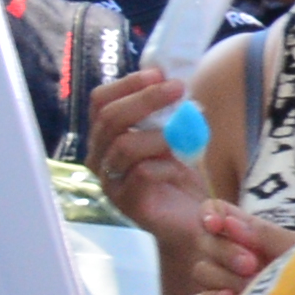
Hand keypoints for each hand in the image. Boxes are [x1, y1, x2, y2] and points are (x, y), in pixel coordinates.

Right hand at [90, 91, 195, 237]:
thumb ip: (167, 115)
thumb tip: (173, 82)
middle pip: (110, 118)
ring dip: (159, 134)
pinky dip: (165, 165)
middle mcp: (99, 158)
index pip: (100, 102)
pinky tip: (180, 167)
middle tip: (177, 88)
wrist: (195, 221)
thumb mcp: (173, 138)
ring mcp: (110, 181)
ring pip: (123, 145)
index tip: (157, 73)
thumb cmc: (179, 176)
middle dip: (146, 99)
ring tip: (183, 132)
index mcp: (105, 137)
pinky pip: (141, 173)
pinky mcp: (128, 202)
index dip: (127, 84)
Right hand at [171, 204, 284, 294]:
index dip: (210, 214)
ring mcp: (223, 282)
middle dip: (226, 251)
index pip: (214, 212)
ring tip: (252, 286)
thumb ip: (265, 234)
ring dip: (225, 277)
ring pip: (202, 270)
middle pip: (205, 242)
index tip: (217, 225)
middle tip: (252, 264)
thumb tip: (230, 223)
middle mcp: (230, 254)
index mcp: (248, 232)